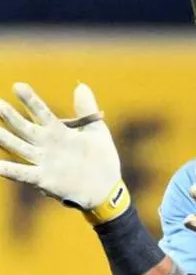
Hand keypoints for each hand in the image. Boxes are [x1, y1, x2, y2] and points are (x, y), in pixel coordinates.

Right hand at [0, 82, 128, 224]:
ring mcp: (44, 162)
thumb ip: (87, 110)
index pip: (41, 112)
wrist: (106, 188)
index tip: (17, 85)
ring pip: (19, 147)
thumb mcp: (97, 131)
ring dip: (4, 138)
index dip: (30, 100)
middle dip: (9, 115)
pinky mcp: (44, 179)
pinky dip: (9, 170)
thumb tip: (81, 86)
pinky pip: (23, 173)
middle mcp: (47, 145)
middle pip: (24, 128)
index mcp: (59, 132)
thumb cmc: (102, 159)